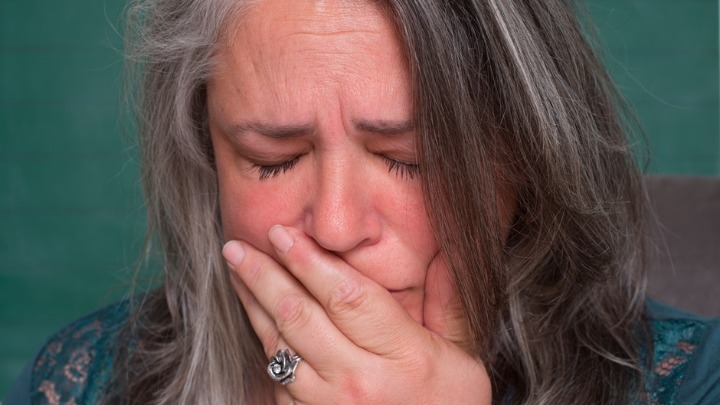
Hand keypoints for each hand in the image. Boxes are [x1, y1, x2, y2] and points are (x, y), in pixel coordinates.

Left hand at [223, 225, 490, 403]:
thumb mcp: (463, 357)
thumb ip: (448, 304)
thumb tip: (444, 252)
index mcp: (403, 355)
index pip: (346, 296)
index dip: (309, 260)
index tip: (283, 233)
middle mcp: (360, 381)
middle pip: (300, 316)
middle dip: (264, 275)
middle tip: (238, 246)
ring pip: (279, 346)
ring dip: (253, 304)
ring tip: (237, 271)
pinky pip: (276, 379)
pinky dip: (264, 343)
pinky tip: (258, 317)